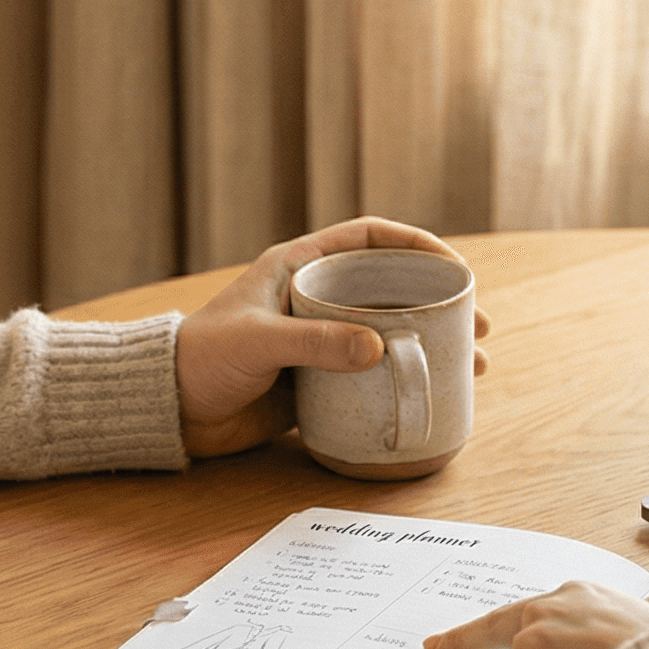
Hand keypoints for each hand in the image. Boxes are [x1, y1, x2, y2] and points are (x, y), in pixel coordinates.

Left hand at [174, 217, 490, 457]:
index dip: (416, 243)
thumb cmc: (202, 361)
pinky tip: (432, 394)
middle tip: (478, 325)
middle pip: (391, 288)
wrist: (169, 410)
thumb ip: (316, 343)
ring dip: (430, 346)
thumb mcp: (259, 343)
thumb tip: (378, 349)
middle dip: (439, 302)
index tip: (454, 264)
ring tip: (471, 365)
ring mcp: (319, 341)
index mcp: (298, 267)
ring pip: (388, 334)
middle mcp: (314, 299)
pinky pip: (371, 377)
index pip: (369, 239)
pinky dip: (404, 382)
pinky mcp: (317, 382)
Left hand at [421, 582, 648, 648]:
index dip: (477, 631)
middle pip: (497, 638)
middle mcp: (548, 612)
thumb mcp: (646, 638)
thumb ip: (610, 646)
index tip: (440, 641)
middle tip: (434, 648)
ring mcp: (531, 648)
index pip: (522, 614)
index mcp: (581, 598)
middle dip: (462, 644)